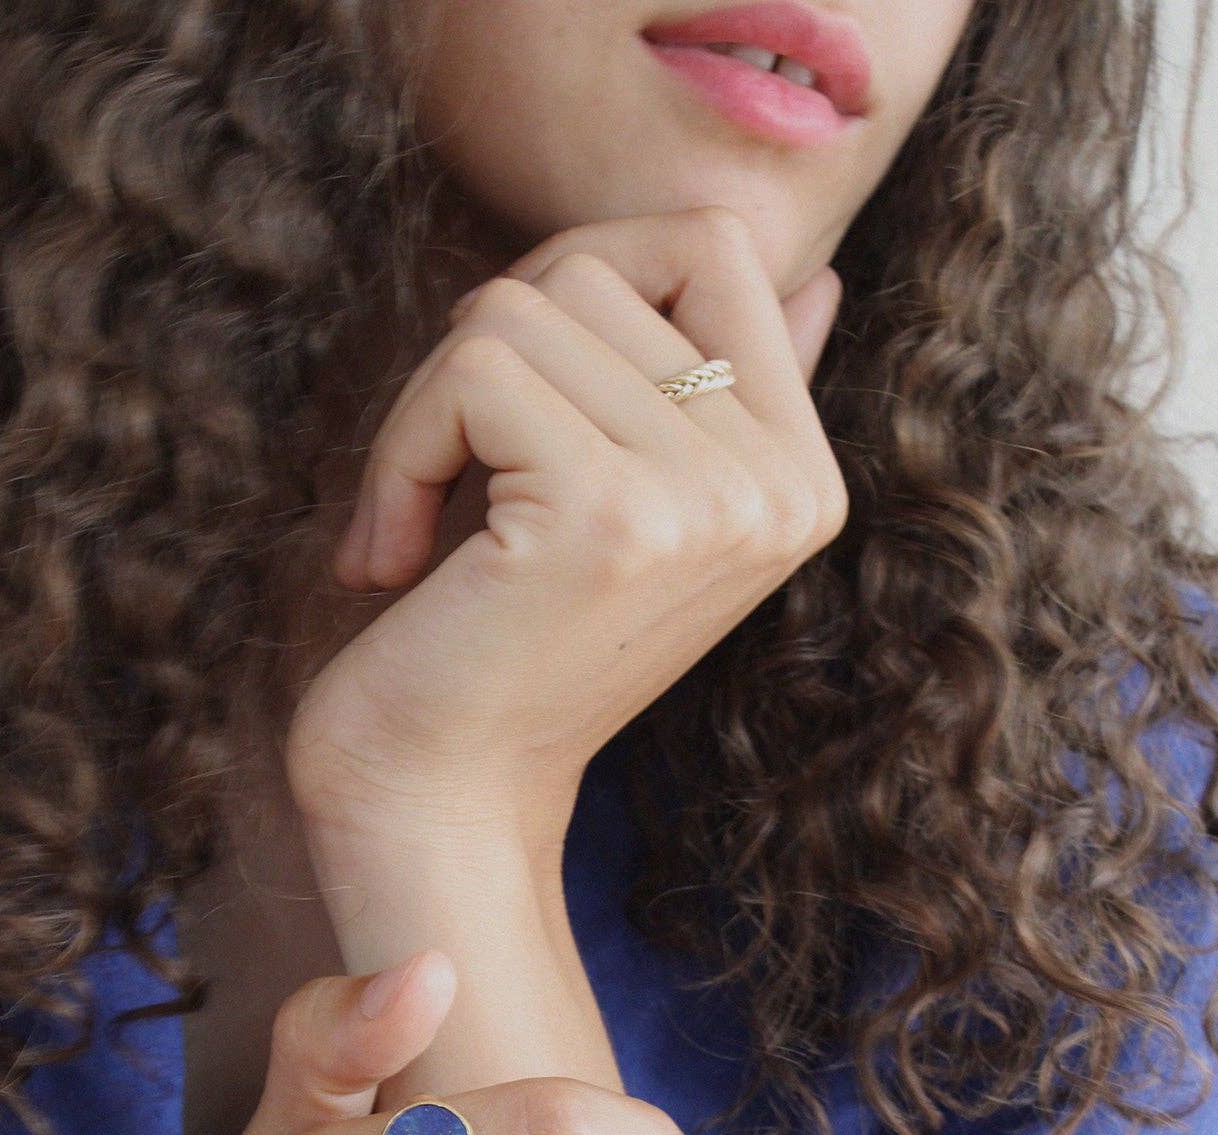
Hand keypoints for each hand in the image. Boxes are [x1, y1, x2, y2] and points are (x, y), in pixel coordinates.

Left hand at [285, 204, 844, 850]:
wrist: (444, 805)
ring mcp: (710, 498)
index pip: (714, 246)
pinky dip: (399, 451)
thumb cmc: (510, 653)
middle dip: (483, 354)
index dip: (578, 283)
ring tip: (415, 527)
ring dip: (425, 411)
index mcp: (801, 479)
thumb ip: (721, 400)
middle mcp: (781, 486)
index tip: (511, 404)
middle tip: (447, 475)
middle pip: (598, 269)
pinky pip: (472, 369)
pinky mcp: (611, 513)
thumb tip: (825, 278)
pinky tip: (392, 558)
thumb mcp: (635, 513)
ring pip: (521, 308)